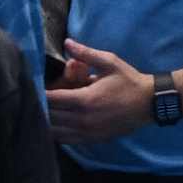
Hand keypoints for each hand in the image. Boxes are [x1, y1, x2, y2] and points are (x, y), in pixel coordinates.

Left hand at [45, 40, 160, 142]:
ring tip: (44, 110)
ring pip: (55, 132)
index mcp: (85, 100)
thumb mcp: (109, 62)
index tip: (33, 86)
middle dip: (41, 107)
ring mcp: (87, 133)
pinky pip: (67, 140)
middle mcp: (83, 120)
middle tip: (36, 97)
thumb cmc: (128, 81)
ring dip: (47, 122)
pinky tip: (55, 124)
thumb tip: (67, 42)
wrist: (149, 103)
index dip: (40, 94)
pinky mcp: (92, 140)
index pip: (52, 100)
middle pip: (50, 117)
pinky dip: (57, 133)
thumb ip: (86, 54)